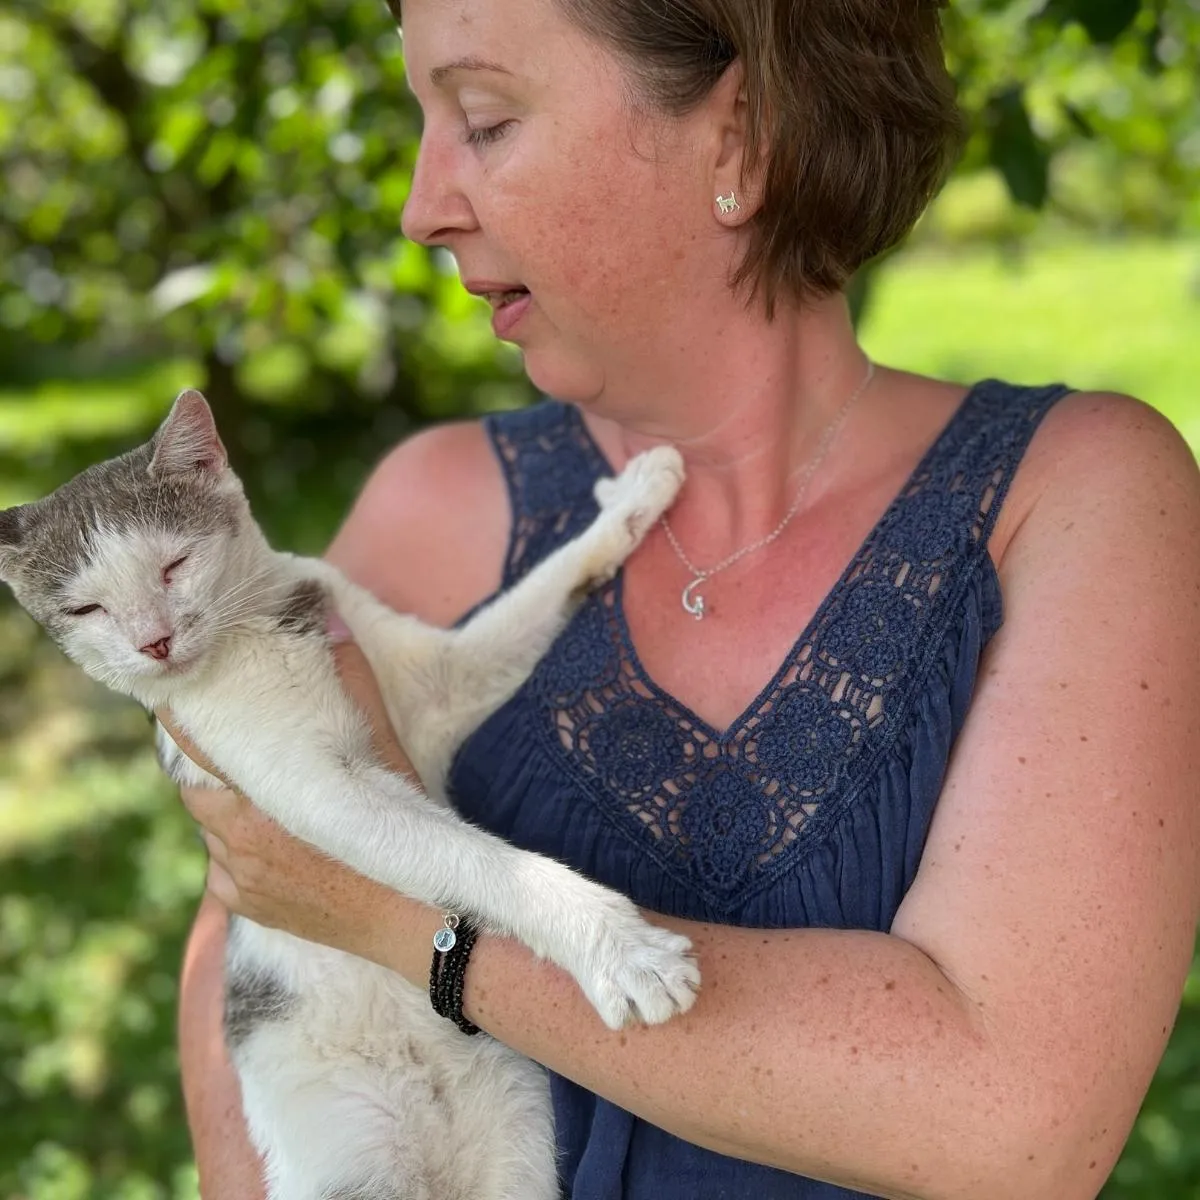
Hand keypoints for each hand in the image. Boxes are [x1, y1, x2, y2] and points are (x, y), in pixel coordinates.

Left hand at [158, 628, 429, 971]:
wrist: (416, 919)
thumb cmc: (401, 832)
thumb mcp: (383, 754)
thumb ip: (352, 685)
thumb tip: (334, 618)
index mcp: (258, 805)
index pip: (194, 755)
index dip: (179, 726)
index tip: (170, 698)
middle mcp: (235, 846)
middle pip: (198, 793)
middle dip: (214, 771)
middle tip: (237, 750)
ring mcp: (237, 882)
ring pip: (212, 831)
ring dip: (229, 810)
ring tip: (263, 795)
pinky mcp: (245, 908)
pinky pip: (224, 868)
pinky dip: (240, 849)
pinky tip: (277, 841)